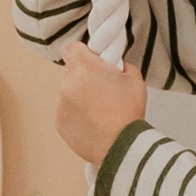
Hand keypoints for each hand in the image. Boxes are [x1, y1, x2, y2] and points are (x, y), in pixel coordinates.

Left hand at [57, 42, 147, 164]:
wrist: (120, 147)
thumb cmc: (128, 114)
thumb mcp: (135, 80)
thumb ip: (122, 66)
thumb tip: (117, 66)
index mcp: (85, 68)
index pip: (72, 49)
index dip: (83, 53)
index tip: (92, 60)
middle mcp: (68, 84)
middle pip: (72, 72)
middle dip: (85, 77)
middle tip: (104, 89)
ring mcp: (61, 105)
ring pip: (69, 93)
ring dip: (81, 97)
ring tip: (102, 111)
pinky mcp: (60, 123)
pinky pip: (67, 112)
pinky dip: (78, 115)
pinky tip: (95, 123)